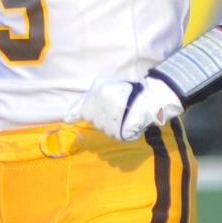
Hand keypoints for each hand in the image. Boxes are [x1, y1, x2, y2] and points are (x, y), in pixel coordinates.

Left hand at [65, 76, 182, 140]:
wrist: (154, 94)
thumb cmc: (126, 94)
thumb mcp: (101, 93)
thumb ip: (81, 106)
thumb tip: (66, 119)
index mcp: (99, 87)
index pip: (86, 113)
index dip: (95, 116)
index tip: (106, 111)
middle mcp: (107, 95)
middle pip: (97, 123)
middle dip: (106, 123)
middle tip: (119, 114)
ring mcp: (119, 106)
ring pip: (109, 131)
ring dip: (117, 129)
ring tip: (126, 118)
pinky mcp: (130, 118)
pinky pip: (122, 134)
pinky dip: (127, 132)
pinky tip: (132, 124)